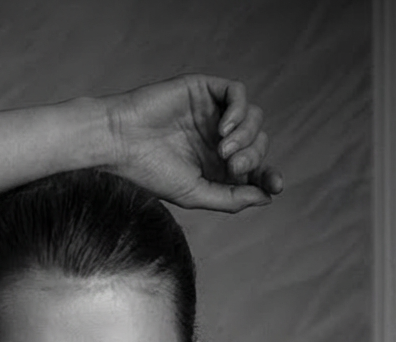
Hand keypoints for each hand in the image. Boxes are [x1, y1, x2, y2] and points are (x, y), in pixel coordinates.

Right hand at [104, 75, 282, 212]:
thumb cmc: (150, 172)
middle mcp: (217, 139)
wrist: (120, 142)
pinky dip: (239, 111)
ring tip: (224, 150)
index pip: (255, 169)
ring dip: (247, 136)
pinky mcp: (204, 89)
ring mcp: (212, 113)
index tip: (275, 184)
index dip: (268, 176)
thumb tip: (266, 198)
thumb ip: (231, 199)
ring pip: (254, 118)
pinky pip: (237, 92)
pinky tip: (224, 128)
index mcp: (215, 166)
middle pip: (258, 143)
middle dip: (253, 157)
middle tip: (232, 166)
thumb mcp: (195, 194)